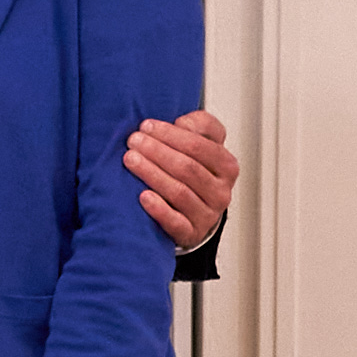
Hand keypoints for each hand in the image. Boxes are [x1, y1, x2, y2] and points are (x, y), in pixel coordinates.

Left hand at [124, 108, 239, 249]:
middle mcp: (221, 192)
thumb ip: (198, 125)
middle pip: (187, 168)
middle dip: (156, 151)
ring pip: (179, 192)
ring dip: (152, 173)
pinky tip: (143, 196)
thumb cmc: (193, 171)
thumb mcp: (202, 143)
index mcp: (226, 166)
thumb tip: (182, 123)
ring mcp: (207, 215)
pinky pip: (176, 222)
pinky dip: (159, 209)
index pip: (199, 145)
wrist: (194, 211)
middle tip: (134, 141)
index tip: (147, 126)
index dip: (170, 134)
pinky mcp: (192, 233)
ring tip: (130, 160)